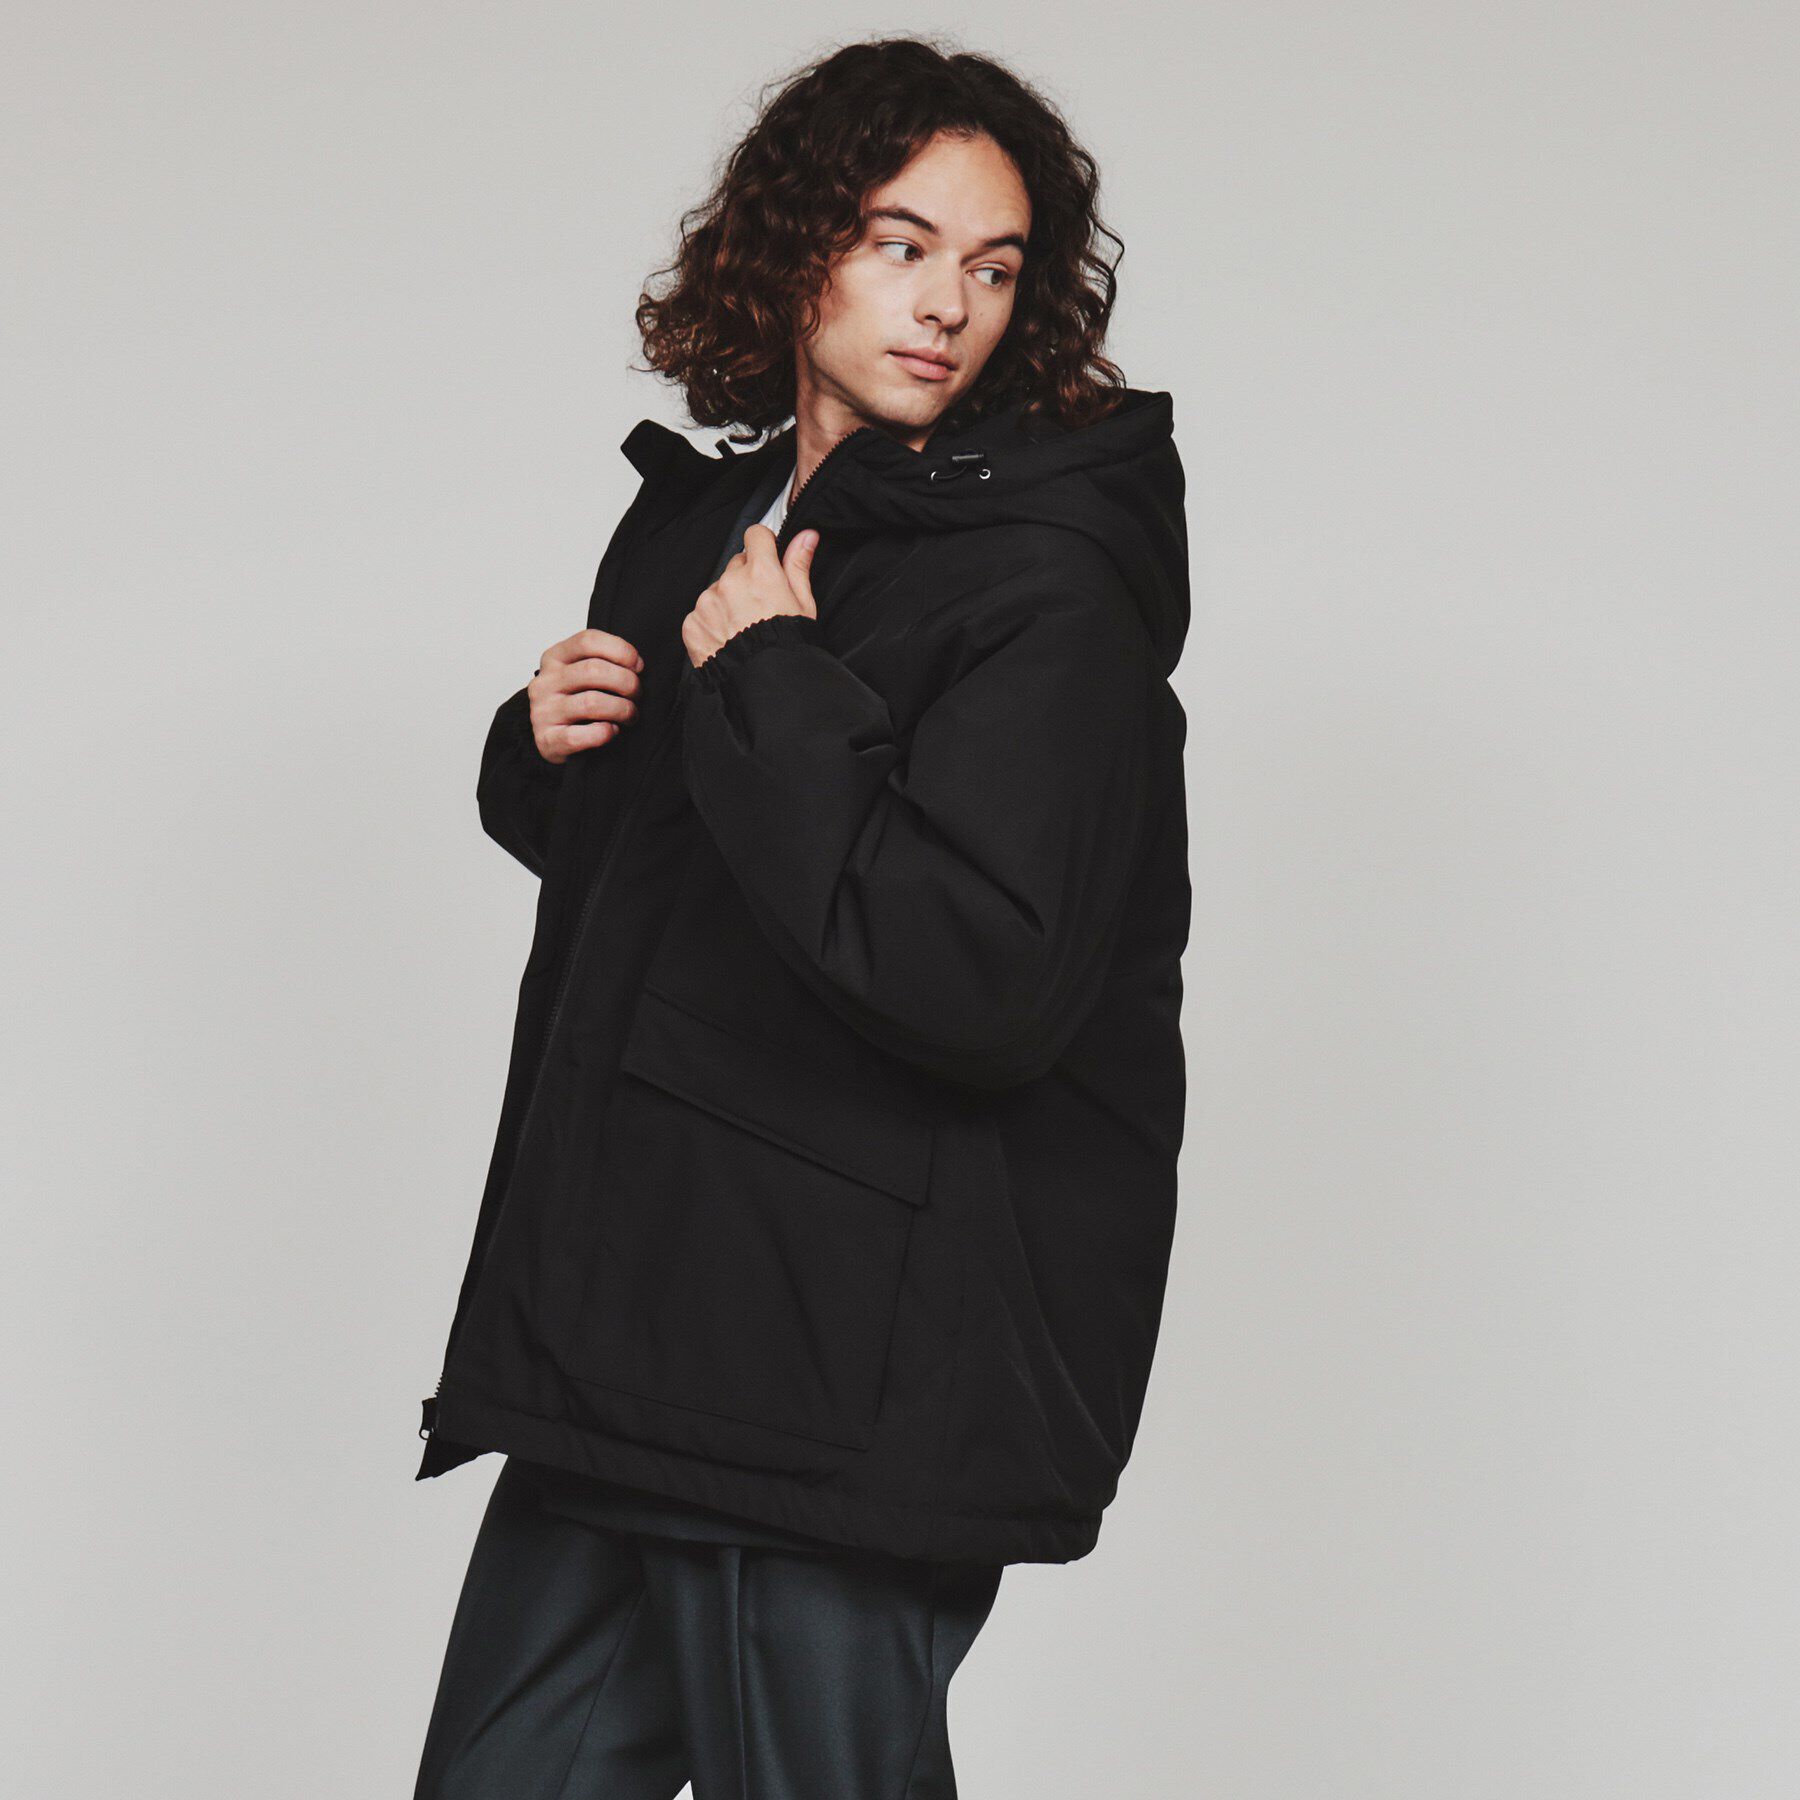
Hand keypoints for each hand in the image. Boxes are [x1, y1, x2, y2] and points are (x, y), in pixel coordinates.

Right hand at [528, 628, 643, 764]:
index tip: (639, 667)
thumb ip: (601, 664)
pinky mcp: (548, 740)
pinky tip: (612, 731)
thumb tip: (637, 666)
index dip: (621, 651)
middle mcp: (545, 682)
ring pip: (592, 702)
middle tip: (637, 695)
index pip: (588, 641)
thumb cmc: (573, 705)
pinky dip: (605, 733)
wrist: (548, 741)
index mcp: (554, 658)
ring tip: (630, 716)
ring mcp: (544, 711)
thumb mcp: (579, 676)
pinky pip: (582, 735)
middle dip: (627, 683)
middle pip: (594, 670)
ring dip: (622, 709)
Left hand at [681, 525, 818, 668]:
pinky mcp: (692, 622)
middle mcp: (730, 582)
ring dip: (727, 600)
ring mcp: (707, 602)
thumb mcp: (802, 604)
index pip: (755, 535)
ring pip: (717, 589)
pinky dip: (712, 621)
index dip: (763, 545)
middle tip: (760, 605)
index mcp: (760, 573)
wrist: (764, 684)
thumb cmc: (787, 646)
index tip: (767, 558)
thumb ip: (799, 565)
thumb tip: (806, 536)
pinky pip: (701, 612)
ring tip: (743, 627)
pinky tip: (728, 637)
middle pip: (736, 564)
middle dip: (747, 578)